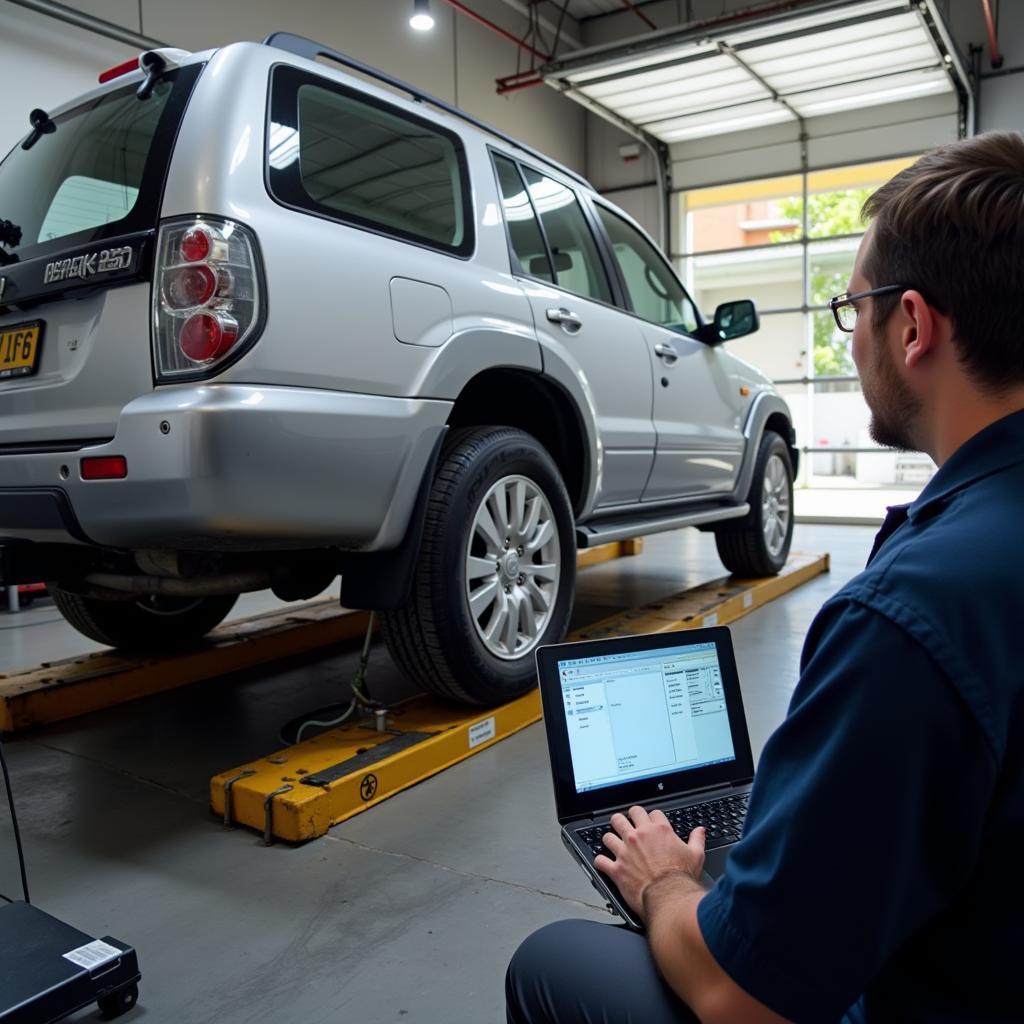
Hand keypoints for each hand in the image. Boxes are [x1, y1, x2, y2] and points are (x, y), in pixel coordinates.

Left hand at [594, 806, 705, 921]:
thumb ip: (696, 840)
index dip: (650, 818)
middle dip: (624, 820)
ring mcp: (625, 851)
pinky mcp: (616, 868)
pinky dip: (601, 862)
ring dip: (610, 839)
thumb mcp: (696, 855)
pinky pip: (600, 860)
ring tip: (613, 843)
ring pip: (608, 835)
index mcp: (658, 830)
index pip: (650, 813)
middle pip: (624, 816)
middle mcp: (639, 837)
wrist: (669, 898)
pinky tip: (604, 863)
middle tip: (625, 826)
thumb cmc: (681, 879)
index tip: (650, 823)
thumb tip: (699, 831)